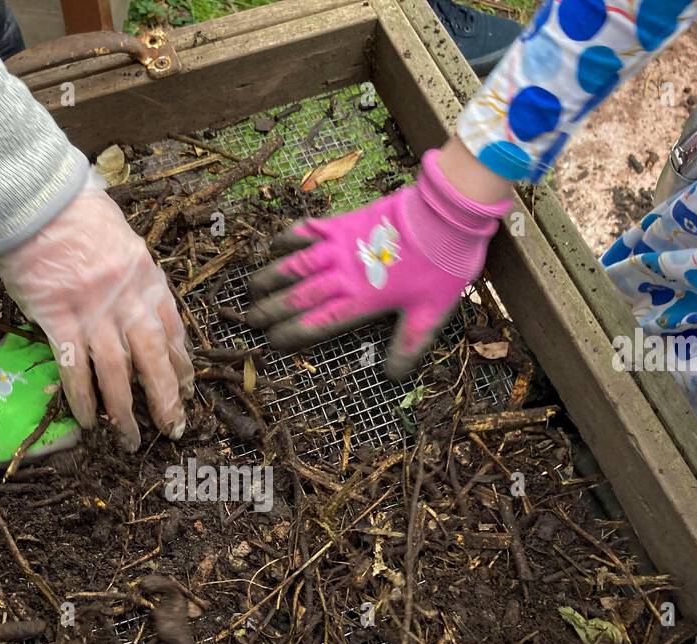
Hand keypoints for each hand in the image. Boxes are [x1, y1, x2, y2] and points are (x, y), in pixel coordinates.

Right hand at [0, 170, 193, 451]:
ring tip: (131, 440)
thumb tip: (140, 301)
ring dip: (126, 413)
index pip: (174, 330)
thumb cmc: (75, 210)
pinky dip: (84, 400)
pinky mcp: (59, 319)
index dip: (182, 365)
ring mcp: (94, 311)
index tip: (188, 390)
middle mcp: (128, 299)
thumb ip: (134, 273)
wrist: (36, 197)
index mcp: (147, 277)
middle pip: (154, 359)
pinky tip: (89, 423)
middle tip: (174, 429)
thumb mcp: (122, 237)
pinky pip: (76, 369)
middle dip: (167, 400)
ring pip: (118, 373)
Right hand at [247, 147, 512, 379]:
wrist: (445, 214)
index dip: (291, 334)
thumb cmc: (441, 265)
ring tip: (251, 288)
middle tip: (251, 320)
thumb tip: (393, 376)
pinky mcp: (343, 222)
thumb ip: (408, 345)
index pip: (316, 323)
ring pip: (294, 264)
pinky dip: (288, 237)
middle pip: (298, 296)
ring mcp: (339, 246)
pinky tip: (275, 244)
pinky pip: (307, 230)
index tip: (272, 342)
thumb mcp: (430, 313)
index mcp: (360, 301)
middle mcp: (342, 275)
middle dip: (271, 310)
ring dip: (270, 277)